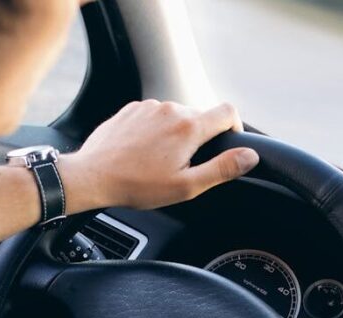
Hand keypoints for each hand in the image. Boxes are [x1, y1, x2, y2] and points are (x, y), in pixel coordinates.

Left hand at [58, 100, 259, 212]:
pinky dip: (155, 131)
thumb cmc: (137, 185)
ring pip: (176, 116)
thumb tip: (250, 156)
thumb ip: (222, 169)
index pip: (228, 112)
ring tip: (159, 161)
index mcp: (189, 127)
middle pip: (200, 116)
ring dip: (176, 135)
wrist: (92, 176)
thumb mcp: (186, 186)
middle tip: (184, 166)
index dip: (234, 128)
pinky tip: (143, 152)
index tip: (227, 144)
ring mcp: (149, 106)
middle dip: (199, 139)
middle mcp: (171, 109)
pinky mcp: (132, 109)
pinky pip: (154, 116)